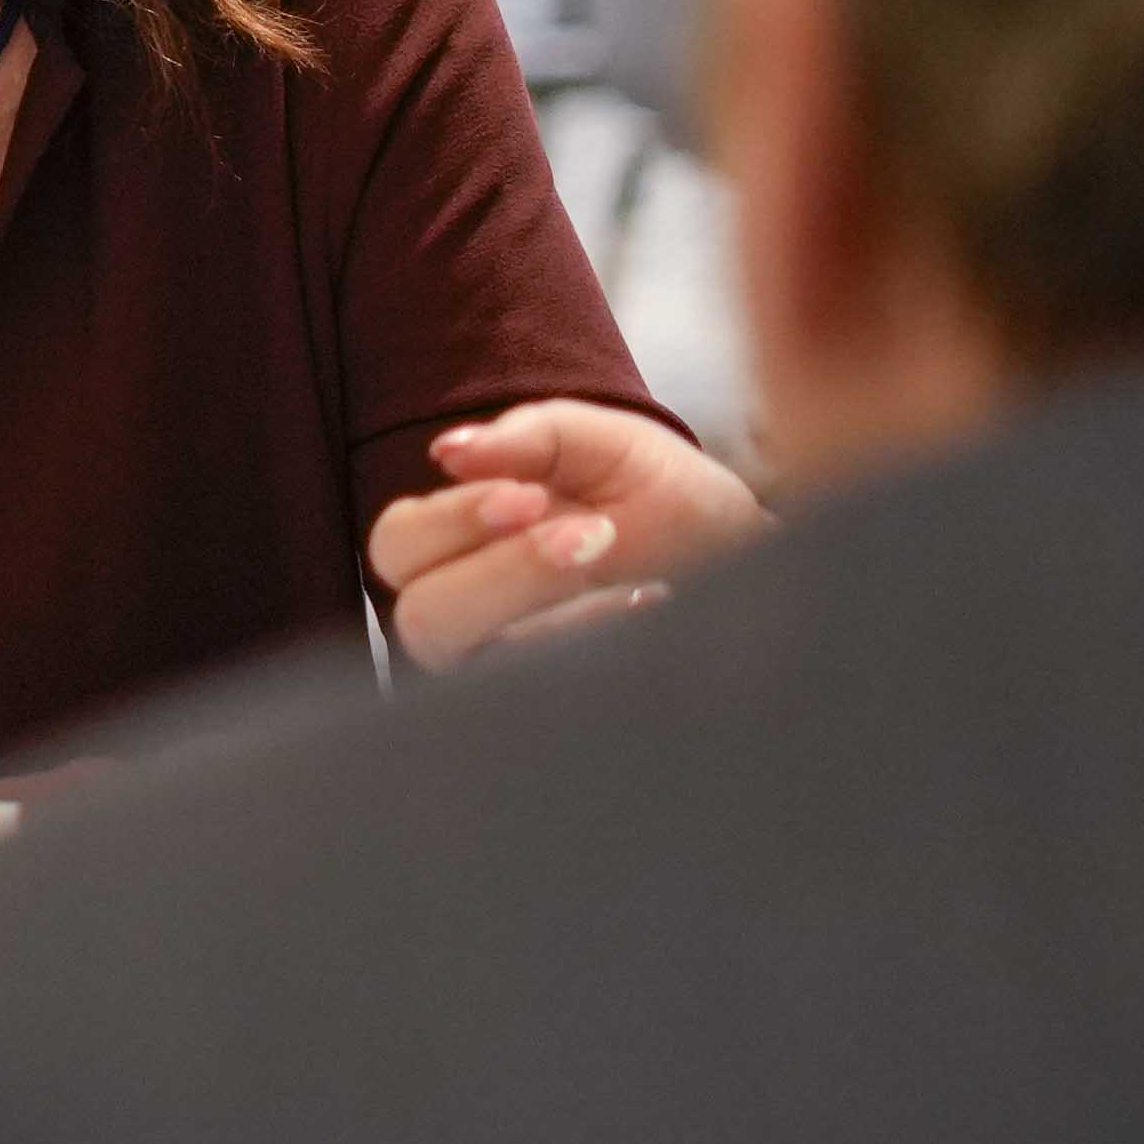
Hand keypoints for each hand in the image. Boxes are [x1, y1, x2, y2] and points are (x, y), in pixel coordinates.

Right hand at [371, 397, 767, 664]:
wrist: (745, 559)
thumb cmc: (666, 499)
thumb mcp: (612, 446)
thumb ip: (534, 437)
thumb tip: (448, 450)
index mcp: (460, 541)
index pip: (397, 546)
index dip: (449, 523)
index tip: (527, 496)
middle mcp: (468, 611)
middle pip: (417, 616)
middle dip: (497, 572)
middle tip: (586, 536)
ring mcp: (506, 667)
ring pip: (471, 663)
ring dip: (538, 609)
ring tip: (616, 566)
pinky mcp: (545, 706)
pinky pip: (536, 694)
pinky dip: (590, 643)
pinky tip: (640, 605)